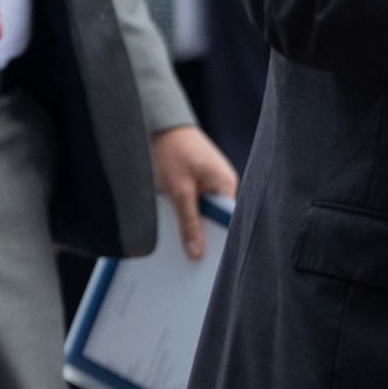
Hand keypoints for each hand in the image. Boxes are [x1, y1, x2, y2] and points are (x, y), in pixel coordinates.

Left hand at [150, 125, 238, 260]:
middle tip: (189, 263)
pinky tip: (170, 227)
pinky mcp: (193, 182)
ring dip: (188, 226)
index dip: (219, 244)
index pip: (230, 223)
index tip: (209, 266)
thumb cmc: (172, 151)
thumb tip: (197, 253)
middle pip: (215, 221)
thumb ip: (189, 222)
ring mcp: (207, 184)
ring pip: (200, 215)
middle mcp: (221, 186)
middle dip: (202, 238)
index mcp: (226, 186)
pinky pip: (190, 205)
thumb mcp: (178, 190)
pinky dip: (181, 214)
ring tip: (176, 249)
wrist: (157, 123)